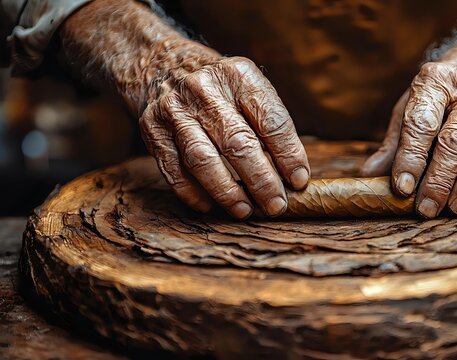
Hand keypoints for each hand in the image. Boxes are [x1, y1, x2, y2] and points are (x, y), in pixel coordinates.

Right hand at [140, 56, 309, 218]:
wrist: (163, 64)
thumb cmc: (220, 88)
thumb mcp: (248, 88)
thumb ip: (269, 125)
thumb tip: (292, 176)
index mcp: (239, 75)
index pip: (271, 121)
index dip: (288, 155)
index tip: (298, 181)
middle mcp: (205, 88)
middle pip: (238, 143)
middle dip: (261, 180)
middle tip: (276, 205)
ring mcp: (174, 109)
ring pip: (203, 159)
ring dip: (227, 191)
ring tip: (245, 210)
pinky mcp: (152, 128)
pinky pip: (174, 169)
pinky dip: (193, 192)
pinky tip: (209, 206)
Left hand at [362, 62, 456, 217]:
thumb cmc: (438, 98)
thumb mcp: (410, 108)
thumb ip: (393, 144)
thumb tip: (369, 175)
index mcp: (436, 81)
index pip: (422, 123)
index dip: (411, 158)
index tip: (402, 189)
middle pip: (456, 140)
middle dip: (439, 180)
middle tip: (426, 208)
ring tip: (454, 209)